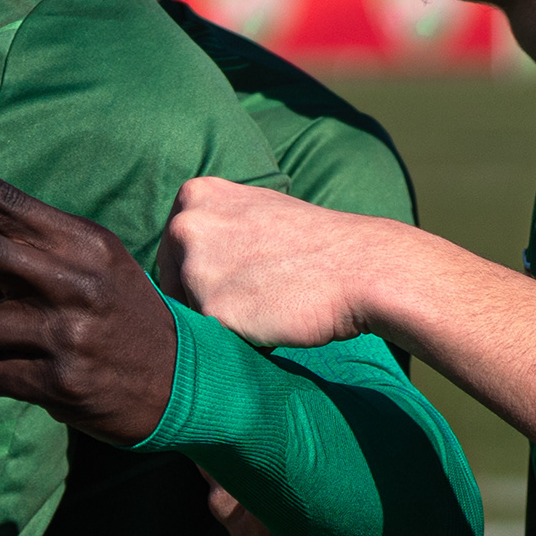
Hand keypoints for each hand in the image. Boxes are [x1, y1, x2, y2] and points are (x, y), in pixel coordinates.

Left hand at [0, 148, 179, 441]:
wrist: (185, 382)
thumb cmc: (114, 316)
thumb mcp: (73, 282)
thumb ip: (2, 280)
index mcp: (81, 244)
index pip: (6, 204)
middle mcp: (74, 282)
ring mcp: (68, 333)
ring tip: (23, 341)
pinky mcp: (61, 382)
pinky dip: (1, 374)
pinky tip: (40, 373)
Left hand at [157, 176, 388, 350]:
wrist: (363, 269)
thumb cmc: (315, 245)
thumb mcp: (254, 210)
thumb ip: (213, 224)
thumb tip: (178, 253)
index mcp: (194, 195)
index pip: (172, 250)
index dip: (204, 271)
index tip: (243, 272)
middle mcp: (184, 226)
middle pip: (171, 282)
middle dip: (204, 297)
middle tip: (258, 293)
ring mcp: (195, 268)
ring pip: (188, 312)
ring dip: (219, 320)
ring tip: (265, 307)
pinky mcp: (211, 310)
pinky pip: (210, 338)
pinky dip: (234, 340)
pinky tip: (268, 325)